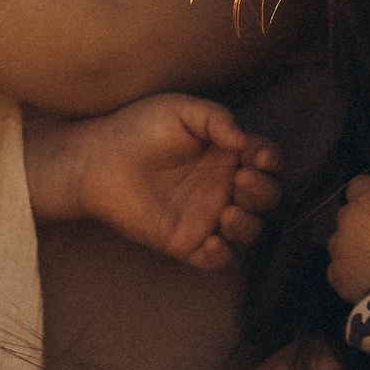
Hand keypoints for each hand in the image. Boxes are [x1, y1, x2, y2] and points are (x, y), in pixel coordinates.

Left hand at [29, 93, 281, 269]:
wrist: (98, 160)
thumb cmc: (138, 128)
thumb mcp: (180, 110)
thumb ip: (216, 118)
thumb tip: (244, 140)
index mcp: (228, 154)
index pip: (267, 160)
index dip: (270, 160)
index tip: (256, 156)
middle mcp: (223, 186)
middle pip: (267, 197)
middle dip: (262, 191)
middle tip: (238, 179)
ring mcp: (206, 216)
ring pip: (249, 231)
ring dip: (248, 225)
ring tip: (227, 213)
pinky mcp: (185, 242)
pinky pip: (216, 259)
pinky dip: (220, 256)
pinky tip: (209, 240)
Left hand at [326, 150, 369, 301]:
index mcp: (363, 199)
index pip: (359, 186)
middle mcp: (344, 221)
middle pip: (349, 214)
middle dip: (363, 219)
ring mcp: (339, 251)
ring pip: (342, 242)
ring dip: (354, 244)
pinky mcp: (338, 279)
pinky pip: (340, 270)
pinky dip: (350, 270)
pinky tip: (369, 275)